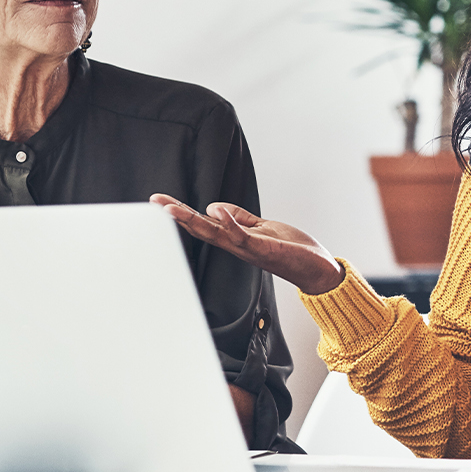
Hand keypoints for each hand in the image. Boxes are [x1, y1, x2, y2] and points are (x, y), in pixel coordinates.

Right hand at [151, 195, 344, 294]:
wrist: (317, 270)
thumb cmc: (292, 250)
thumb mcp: (263, 228)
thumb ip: (240, 218)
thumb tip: (214, 207)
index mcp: (235, 239)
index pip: (203, 223)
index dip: (182, 212)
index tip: (159, 201)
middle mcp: (236, 245)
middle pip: (200, 228)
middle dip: (177, 215)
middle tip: (154, 202)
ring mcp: (247, 248)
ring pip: (213, 233)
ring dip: (191, 220)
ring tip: (170, 208)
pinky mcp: (262, 247)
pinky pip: (241, 235)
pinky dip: (229, 222)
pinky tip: (215, 210)